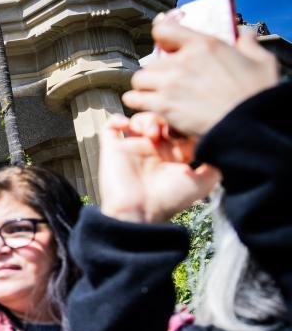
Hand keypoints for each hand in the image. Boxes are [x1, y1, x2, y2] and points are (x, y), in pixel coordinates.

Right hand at [98, 113, 220, 222]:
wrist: (138, 212)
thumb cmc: (169, 199)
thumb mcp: (202, 183)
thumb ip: (215, 164)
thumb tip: (221, 146)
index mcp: (174, 156)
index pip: (181, 129)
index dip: (185, 123)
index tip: (187, 125)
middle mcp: (154, 150)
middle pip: (161, 120)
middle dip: (166, 118)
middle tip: (168, 129)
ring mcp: (133, 148)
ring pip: (139, 119)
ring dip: (146, 118)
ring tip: (149, 132)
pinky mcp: (113, 149)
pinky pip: (110, 126)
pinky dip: (116, 119)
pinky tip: (126, 124)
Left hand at [124, 21, 278, 138]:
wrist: (247, 125)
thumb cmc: (256, 95)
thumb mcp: (261, 62)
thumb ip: (248, 45)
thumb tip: (245, 35)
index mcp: (204, 45)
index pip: (164, 30)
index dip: (161, 35)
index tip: (164, 43)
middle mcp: (182, 62)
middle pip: (151, 61)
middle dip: (157, 71)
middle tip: (166, 80)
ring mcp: (170, 84)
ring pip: (139, 79)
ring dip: (144, 86)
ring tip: (154, 93)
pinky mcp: (163, 106)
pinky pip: (134, 99)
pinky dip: (137, 102)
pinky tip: (145, 105)